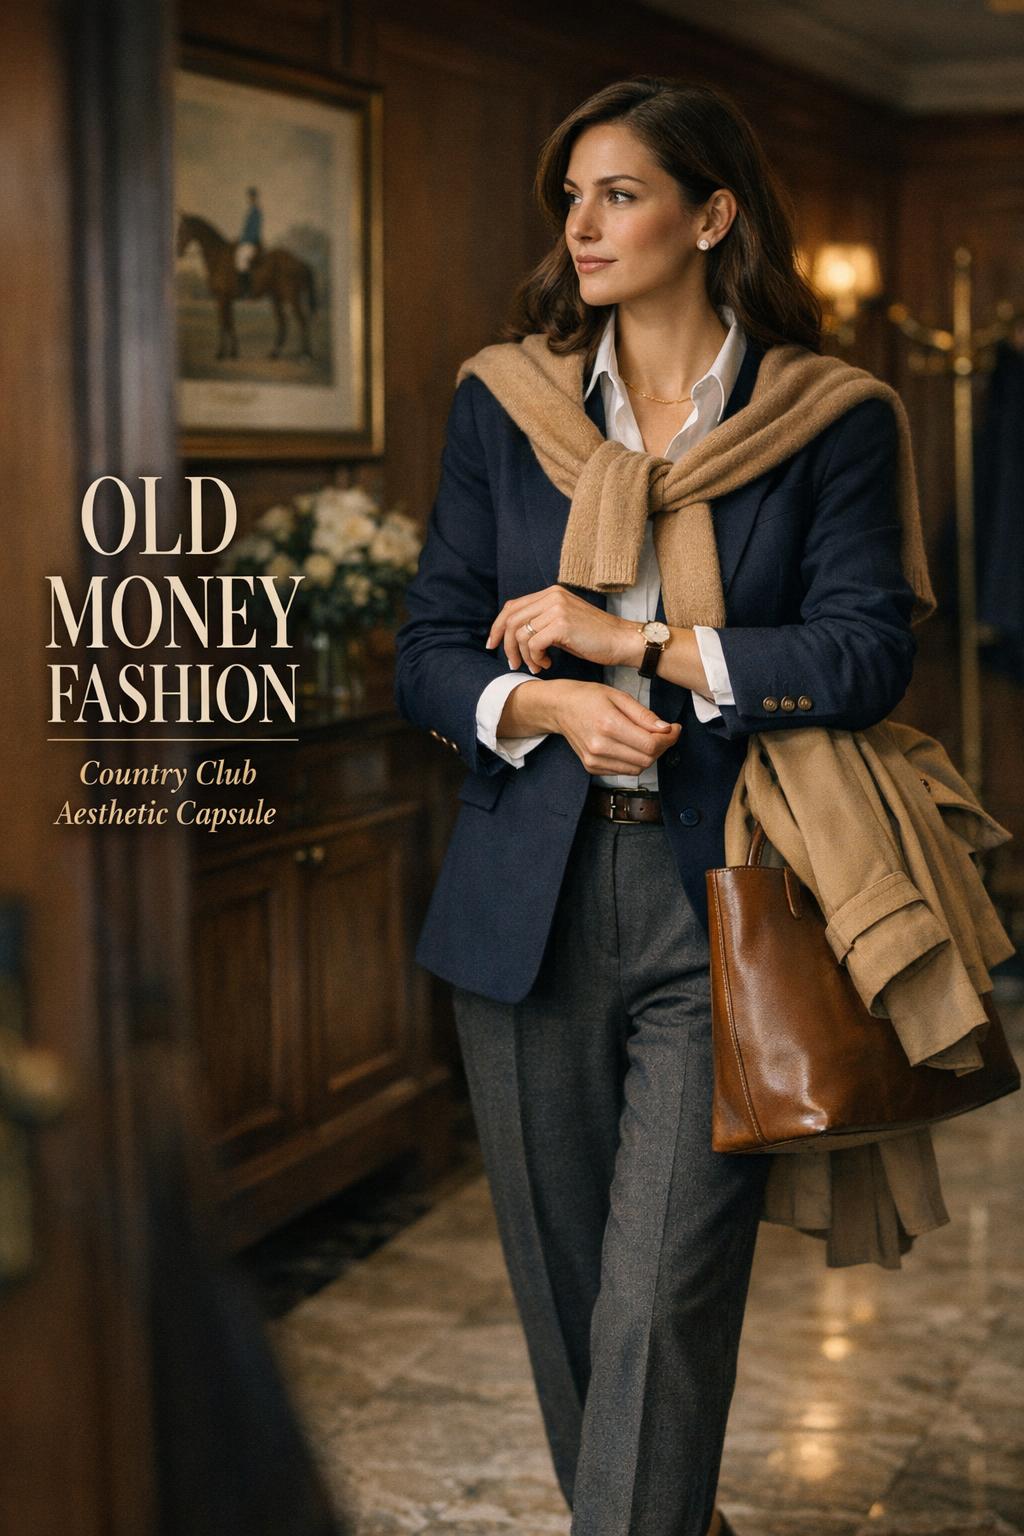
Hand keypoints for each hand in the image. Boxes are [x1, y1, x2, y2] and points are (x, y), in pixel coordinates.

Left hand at [485, 584, 641, 673]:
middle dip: (505, 645)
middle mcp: (552, 596)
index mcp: (551, 593)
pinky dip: (535, 658)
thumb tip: (513, 636)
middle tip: (512, 663)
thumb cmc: (595, 638)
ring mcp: (557, 608)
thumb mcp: (563, 623)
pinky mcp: (561, 624)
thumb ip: (542, 622)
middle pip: (511, 619)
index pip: (512, 607)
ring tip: (537, 666)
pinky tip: (547, 664)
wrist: (622, 641)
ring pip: (520, 634)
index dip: (497, 627)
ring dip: (524, 656)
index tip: (493, 645)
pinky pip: (533, 643)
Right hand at [525, 679, 680, 775]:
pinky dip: (634, 760)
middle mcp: (600, 746)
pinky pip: (624, 771)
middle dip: (662, 747)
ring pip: (637, 768)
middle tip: (665, 733)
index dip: (669, 739)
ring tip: (648, 738)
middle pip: (646, 759)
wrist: (559, 708)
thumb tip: (666, 729)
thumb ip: (644, 715)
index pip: (650, 744)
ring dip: (650, 755)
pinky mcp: (592, 767)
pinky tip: (632, 745)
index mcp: (608, 725)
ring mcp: (594, 760)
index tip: (674, 728)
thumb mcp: (618, 696)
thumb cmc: (588, 697)